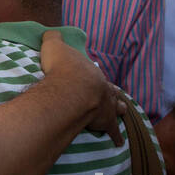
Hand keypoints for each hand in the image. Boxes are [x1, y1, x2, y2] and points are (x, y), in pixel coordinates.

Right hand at [38, 32, 124, 147]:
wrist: (71, 89)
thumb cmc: (62, 68)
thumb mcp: (55, 46)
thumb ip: (53, 38)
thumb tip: (52, 33)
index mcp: (91, 72)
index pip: (95, 74)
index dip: (95, 77)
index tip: (97, 79)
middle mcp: (102, 87)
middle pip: (111, 90)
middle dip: (113, 93)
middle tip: (116, 95)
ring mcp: (106, 105)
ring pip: (116, 108)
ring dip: (119, 110)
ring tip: (123, 112)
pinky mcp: (104, 121)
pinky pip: (112, 130)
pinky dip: (115, 135)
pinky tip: (118, 142)